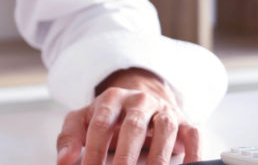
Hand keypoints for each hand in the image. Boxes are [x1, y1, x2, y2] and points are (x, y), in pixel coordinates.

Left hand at [56, 68, 199, 164]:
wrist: (141, 99)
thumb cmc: (108, 116)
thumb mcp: (83, 120)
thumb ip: (70, 138)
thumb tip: (63, 160)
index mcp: (111, 99)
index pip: (100, 125)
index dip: (95, 150)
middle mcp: (138, 101)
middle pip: (132, 127)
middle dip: (125, 156)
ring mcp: (163, 111)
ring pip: (164, 130)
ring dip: (158, 157)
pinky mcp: (185, 122)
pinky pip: (192, 135)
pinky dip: (193, 153)